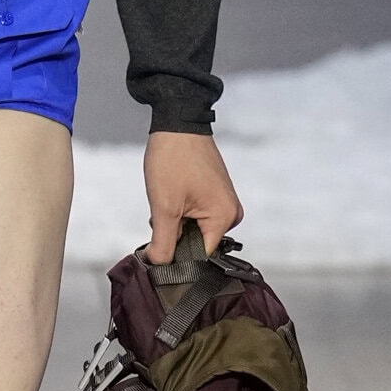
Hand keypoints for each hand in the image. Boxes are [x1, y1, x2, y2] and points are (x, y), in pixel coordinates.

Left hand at [143, 129, 241, 263]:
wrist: (177, 123)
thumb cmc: (173, 160)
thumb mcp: (164, 207)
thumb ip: (163, 242)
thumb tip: (160, 266)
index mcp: (224, 218)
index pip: (201, 256)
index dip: (178, 258)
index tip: (159, 253)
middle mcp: (231, 213)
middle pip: (198, 244)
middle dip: (175, 237)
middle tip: (160, 216)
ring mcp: (224, 203)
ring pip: (194, 230)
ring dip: (175, 224)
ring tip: (165, 201)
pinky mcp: (216, 195)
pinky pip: (197, 216)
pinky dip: (179, 213)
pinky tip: (171, 196)